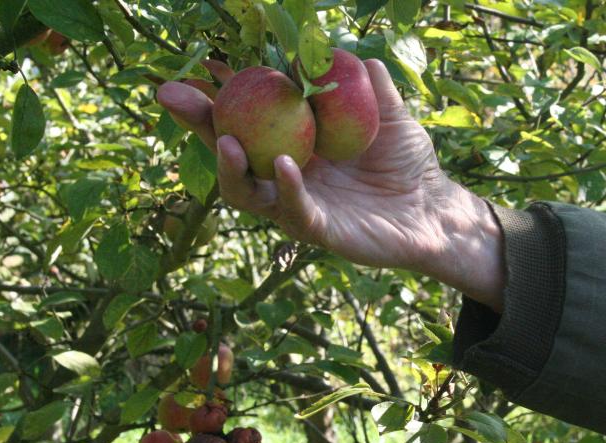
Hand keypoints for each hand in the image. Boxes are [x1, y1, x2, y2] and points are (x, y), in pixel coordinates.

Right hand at [157, 59, 503, 310]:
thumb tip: (343, 50)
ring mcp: (296, 203)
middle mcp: (285, 173)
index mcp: (295, 141)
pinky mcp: (316, 228)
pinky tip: (286, 165)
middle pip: (228, 149)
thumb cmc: (408, 162)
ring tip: (227, 141)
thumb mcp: (390, 114)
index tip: (202, 62)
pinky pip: (293, 210)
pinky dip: (286, 188)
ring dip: (230, 166)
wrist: (434, 210)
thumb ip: (369, 85)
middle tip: (171, 96)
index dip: (221, 91)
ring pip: (245, 190)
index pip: (248, 115)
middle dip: (197, 124)